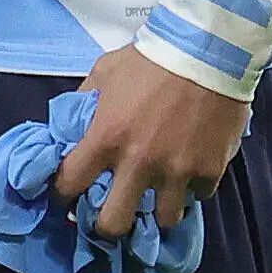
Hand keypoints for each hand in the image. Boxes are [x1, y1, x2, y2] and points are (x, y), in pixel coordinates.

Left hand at [51, 44, 252, 237]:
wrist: (209, 47)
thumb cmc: (152, 57)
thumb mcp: (105, 71)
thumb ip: (86, 102)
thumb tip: (71, 128)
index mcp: (106, 138)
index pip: (69, 184)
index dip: (62, 194)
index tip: (67, 196)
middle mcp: (138, 162)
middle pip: (113, 224)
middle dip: (107, 224)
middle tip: (112, 213)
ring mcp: (176, 170)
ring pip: (163, 219)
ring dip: (158, 209)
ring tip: (159, 195)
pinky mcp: (209, 169)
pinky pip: (199, 195)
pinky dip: (193, 188)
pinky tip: (189, 171)